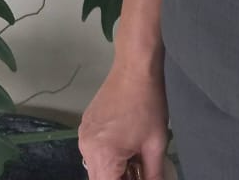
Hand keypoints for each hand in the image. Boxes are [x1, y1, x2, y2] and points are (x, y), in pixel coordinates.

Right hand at [78, 55, 169, 179]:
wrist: (135, 69)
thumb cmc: (148, 104)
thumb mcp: (155, 145)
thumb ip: (153, 174)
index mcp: (103, 155)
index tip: (138, 177)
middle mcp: (86, 148)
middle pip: (98, 179)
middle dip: (118, 178)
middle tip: (138, 172)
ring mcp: (83, 136)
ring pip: (94, 167)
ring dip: (112, 170)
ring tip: (134, 159)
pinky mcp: (85, 126)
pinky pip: (93, 151)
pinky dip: (106, 155)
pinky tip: (125, 146)